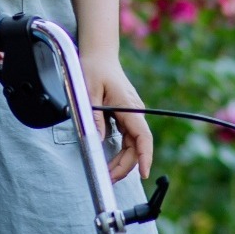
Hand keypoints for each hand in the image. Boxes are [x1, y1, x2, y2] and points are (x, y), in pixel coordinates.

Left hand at [81, 52, 152, 181]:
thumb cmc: (94, 69)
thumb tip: (99, 139)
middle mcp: (134, 112)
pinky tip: (110, 160)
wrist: (99, 54)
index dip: (145, 157)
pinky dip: (120, 151)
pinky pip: (126, 138)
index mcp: (129, 107)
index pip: (143, 137)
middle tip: (109, 178)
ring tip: (108, 173)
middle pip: (136, 146)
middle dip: (126, 165)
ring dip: (122, 160)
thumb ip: (95, 116)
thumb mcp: (89, 91)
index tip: (145, 174)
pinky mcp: (124, 115)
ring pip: (131, 144)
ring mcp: (130, 114)